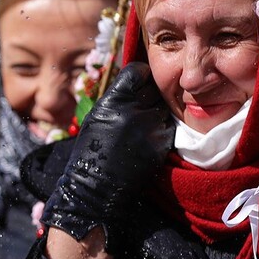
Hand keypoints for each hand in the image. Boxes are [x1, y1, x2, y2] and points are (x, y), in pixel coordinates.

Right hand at [23, 62, 172, 251]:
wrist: (96, 186)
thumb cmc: (91, 150)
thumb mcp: (97, 115)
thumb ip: (118, 97)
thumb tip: (138, 80)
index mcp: (113, 101)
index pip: (139, 71)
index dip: (140, 74)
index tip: (139, 80)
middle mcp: (134, 111)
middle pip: (154, 88)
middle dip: (148, 95)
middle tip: (139, 107)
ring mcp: (150, 128)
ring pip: (163, 108)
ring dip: (155, 114)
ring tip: (140, 127)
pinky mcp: (162, 144)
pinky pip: (167, 127)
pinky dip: (159, 130)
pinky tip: (145, 140)